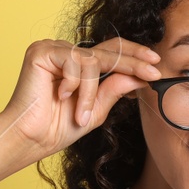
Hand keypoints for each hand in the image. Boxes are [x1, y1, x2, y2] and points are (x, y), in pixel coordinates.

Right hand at [0, 36, 161, 172]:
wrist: (31, 138)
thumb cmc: (58, 127)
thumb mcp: (96, 109)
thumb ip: (115, 90)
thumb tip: (140, 76)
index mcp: (80, 65)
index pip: (112, 52)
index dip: (135, 57)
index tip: (156, 66)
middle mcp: (67, 52)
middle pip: (108, 49)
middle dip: (133, 63)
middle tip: (151, 73)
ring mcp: (54, 49)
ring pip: (93, 62)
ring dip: (91, 93)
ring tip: (82, 115)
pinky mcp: (42, 51)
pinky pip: (74, 63)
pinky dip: (74, 85)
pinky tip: (60, 97)